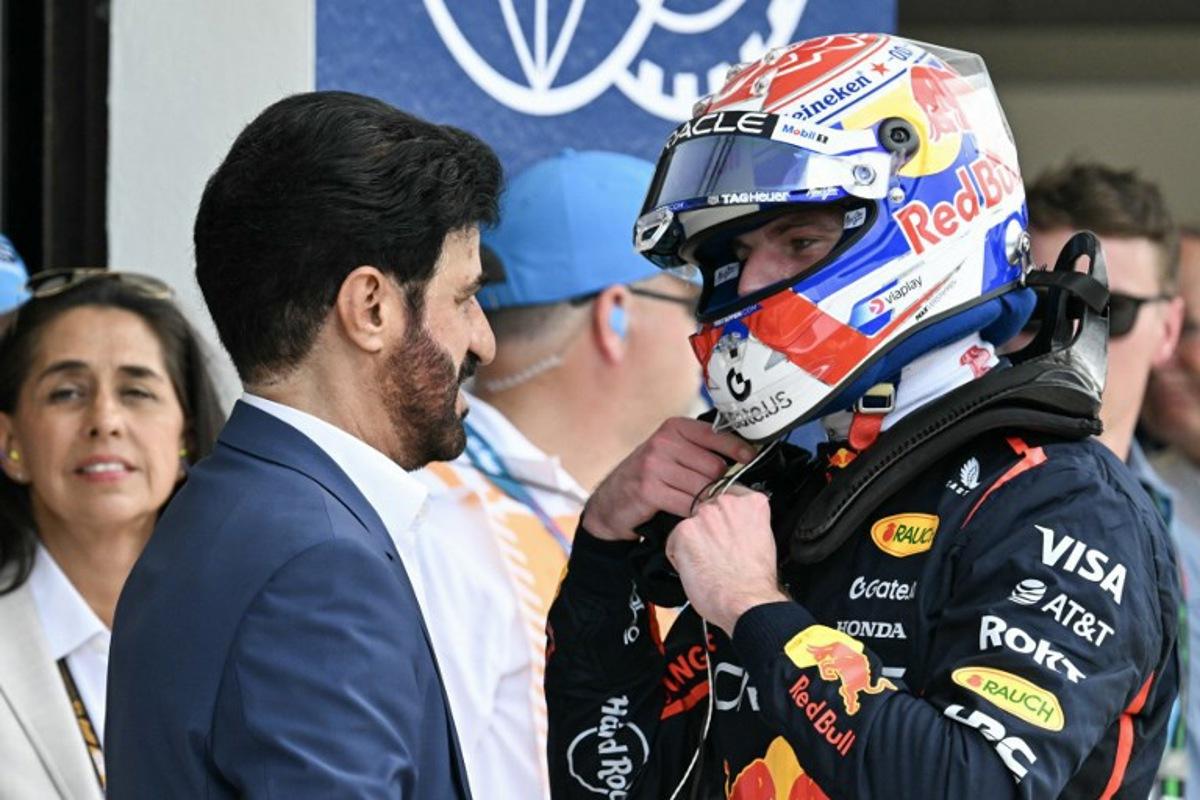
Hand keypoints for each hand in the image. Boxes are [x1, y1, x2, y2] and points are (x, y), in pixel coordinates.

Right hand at [582, 417, 756, 541]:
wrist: (611, 501)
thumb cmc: (649, 477)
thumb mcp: (671, 453)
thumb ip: (699, 450)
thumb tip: (742, 455)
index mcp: (673, 428)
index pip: (715, 435)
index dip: (737, 448)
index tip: (750, 457)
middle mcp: (663, 442)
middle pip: (714, 467)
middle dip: (718, 484)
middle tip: (715, 495)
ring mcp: (654, 465)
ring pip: (702, 487)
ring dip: (706, 502)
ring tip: (702, 507)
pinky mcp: (649, 490)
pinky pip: (686, 504)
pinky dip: (693, 513)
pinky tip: (690, 515)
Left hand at [665, 485, 788, 633]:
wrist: (747, 601)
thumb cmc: (756, 581)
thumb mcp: (764, 539)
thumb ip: (747, 522)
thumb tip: (736, 524)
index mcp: (751, 503)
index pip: (728, 495)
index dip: (724, 517)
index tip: (726, 530)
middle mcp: (726, 503)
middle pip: (706, 509)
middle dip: (707, 529)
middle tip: (718, 553)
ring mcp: (704, 516)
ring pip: (689, 525)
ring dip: (693, 542)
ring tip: (708, 564)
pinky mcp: (684, 532)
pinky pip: (673, 541)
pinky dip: (679, 557)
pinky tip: (697, 569)